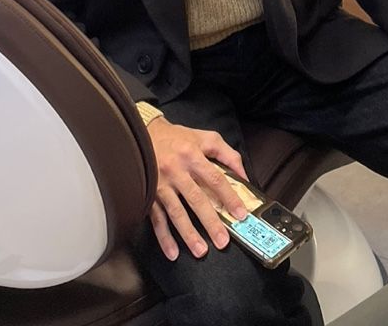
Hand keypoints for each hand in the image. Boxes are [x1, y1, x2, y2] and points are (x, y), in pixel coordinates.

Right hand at [146, 117, 249, 261]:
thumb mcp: (205, 137)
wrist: (143, 134)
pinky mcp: (149, 194)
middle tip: (222, 241)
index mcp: (192, 154)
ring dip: (188, 234)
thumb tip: (244, 176)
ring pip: (176, 212)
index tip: (240, 214)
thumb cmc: (178, 138)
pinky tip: (172, 253)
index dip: (228, 197)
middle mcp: (177, 170)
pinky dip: (164, 237)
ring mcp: (161, 184)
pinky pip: (157, 218)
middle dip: (210, 222)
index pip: (215, 179)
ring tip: (201, 251)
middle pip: (196, 199)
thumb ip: (228, 154)